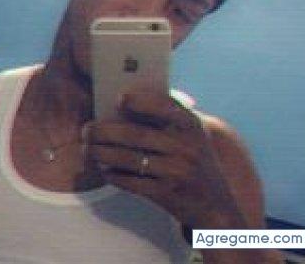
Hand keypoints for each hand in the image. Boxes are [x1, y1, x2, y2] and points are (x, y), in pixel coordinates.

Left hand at [85, 88, 244, 228]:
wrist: (217, 206)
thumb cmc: (196, 163)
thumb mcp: (193, 137)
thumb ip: (170, 121)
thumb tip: (127, 106)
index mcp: (191, 127)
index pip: (165, 106)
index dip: (141, 101)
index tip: (119, 99)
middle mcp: (185, 147)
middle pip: (136, 135)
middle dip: (105, 131)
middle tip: (86, 129)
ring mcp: (177, 171)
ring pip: (129, 159)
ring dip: (102, 153)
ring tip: (87, 149)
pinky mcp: (167, 194)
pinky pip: (133, 182)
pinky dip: (114, 175)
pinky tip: (104, 170)